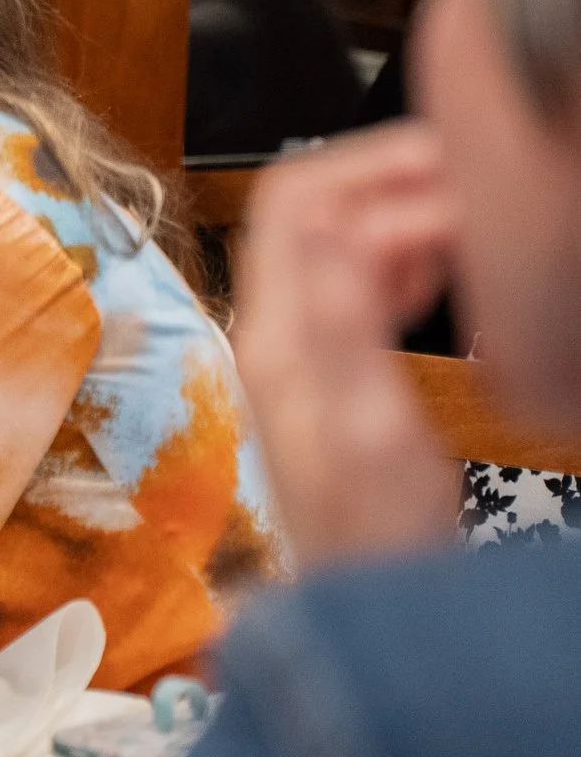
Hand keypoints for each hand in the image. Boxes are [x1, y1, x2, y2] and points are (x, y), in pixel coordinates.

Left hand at [234, 121, 461, 567]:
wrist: (370, 597)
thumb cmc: (374, 532)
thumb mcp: (367, 427)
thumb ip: (347, 328)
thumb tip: (340, 235)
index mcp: (276, 331)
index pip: (296, 199)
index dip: (370, 162)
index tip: (451, 159)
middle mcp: (277, 327)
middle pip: (317, 205)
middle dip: (394, 174)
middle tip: (478, 176)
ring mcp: (304, 343)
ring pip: (344, 235)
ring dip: (407, 208)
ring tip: (479, 209)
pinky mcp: (337, 363)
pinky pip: (366, 276)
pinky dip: (411, 250)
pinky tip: (455, 259)